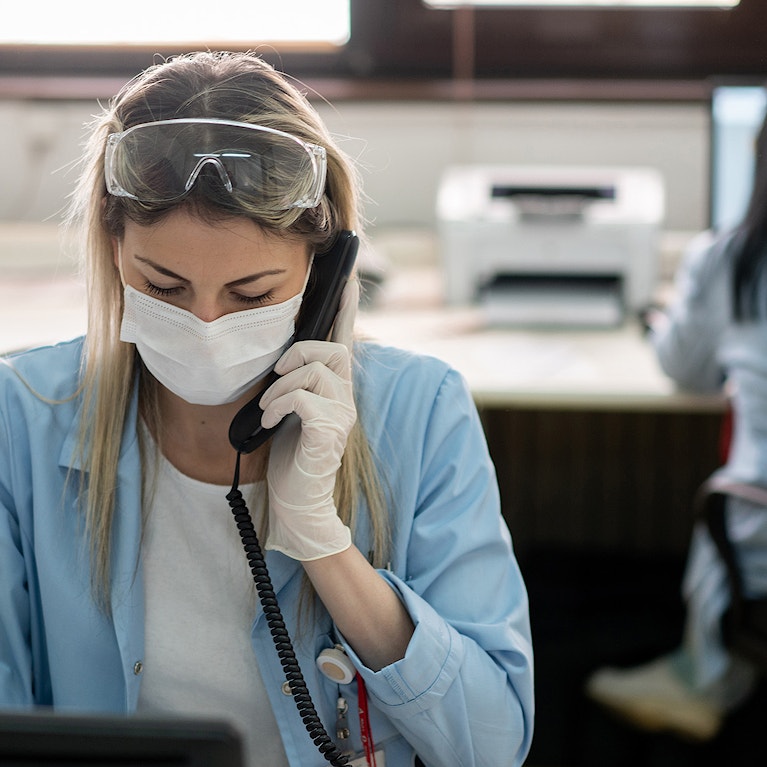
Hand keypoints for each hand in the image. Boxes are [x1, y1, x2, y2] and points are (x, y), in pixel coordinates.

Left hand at [260, 278, 358, 560]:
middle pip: (335, 349)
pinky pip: (303, 397)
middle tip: (278, 373)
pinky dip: (280, 404)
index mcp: (337, 389)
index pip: (347, 341)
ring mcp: (343, 415)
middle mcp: (347, 398)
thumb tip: (279, 357)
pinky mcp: (331, 431)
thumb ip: (293, 383)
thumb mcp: (289, 410)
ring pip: (315, 370)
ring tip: (269, 409)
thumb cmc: (289, 456)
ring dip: (282, 385)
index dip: (348, 310)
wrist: (296, 502)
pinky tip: (272, 421)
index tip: (349, 277)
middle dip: (300, 353)